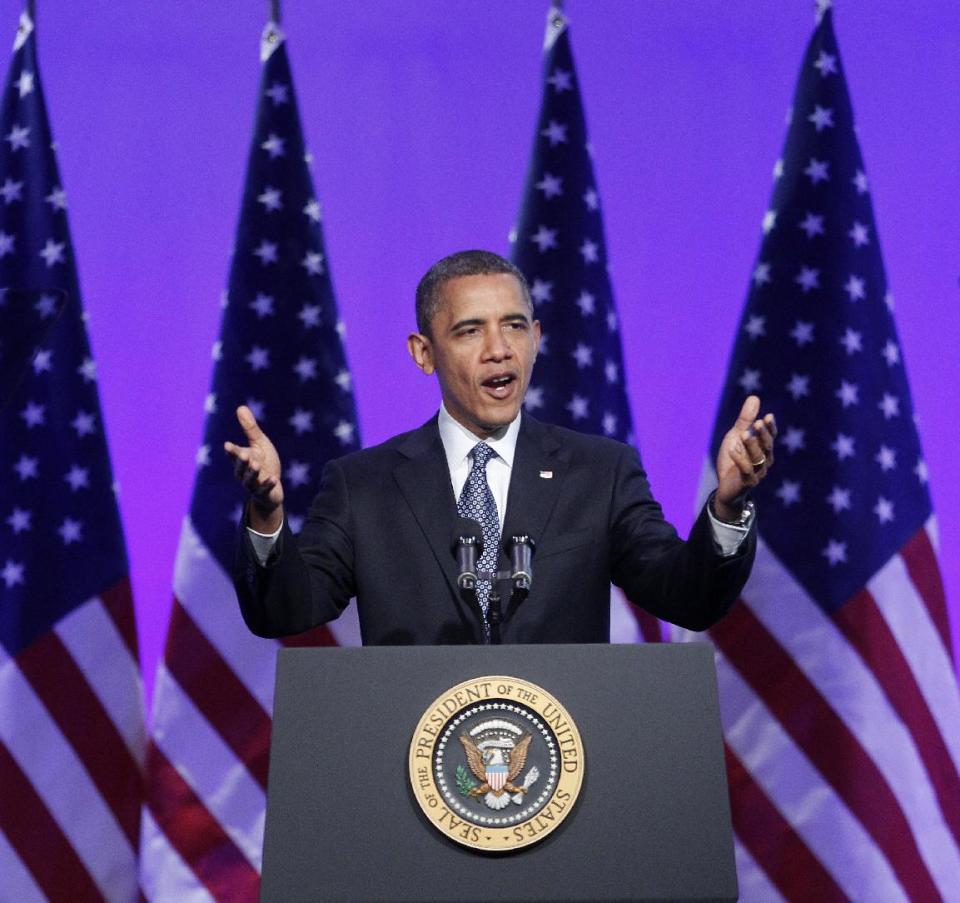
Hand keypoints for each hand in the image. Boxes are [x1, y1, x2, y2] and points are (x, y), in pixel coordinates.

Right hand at [224, 405, 283, 531]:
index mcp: (242, 459)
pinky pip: (264, 490)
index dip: (232, 450)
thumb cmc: (265, 462)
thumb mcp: (259, 443)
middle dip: (241, 461)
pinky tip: (274, 478)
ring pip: (249, 480)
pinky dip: (268, 485)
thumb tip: (241, 407)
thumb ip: (250, 428)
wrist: (272, 489)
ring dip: (252, 472)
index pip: (234, 454)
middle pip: (240, 468)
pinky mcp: (264, 493)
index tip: (227, 445)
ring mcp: (253, 484)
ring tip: (256, 465)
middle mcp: (244, 473)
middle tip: (243, 454)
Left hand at [714, 395, 776, 519]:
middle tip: (757, 423)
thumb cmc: (733, 460)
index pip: (770, 437)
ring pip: (758, 459)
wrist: (726, 487)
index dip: (770, 428)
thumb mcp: (736, 436)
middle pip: (767, 447)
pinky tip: (732, 450)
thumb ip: (745, 419)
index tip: (768, 416)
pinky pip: (746, 471)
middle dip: (763, 435)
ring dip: (751, 446)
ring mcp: (757, 473)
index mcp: (763, 449)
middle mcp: (764, 461)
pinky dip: (740, 460)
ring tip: (744, 435)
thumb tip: (754, 397)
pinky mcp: (747, 482)